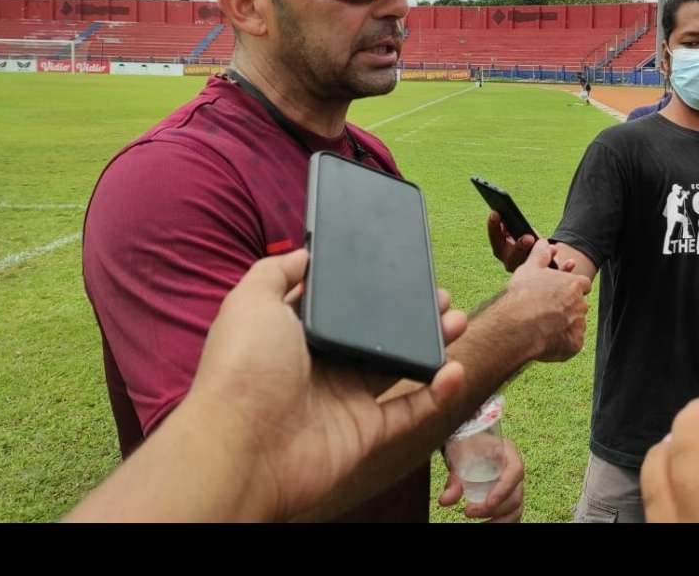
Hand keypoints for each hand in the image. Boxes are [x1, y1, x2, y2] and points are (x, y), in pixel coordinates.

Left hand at [189, 249, 468, 520]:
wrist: (243, 446)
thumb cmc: (242, 369)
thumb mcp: (251, 300)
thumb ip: (277, 270)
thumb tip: (305, 252)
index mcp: (295, 334)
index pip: (340, 307)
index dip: (370, 288)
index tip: (400, 270)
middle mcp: (321, 365)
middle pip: (376, 335)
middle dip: (410, 314)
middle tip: (440, 296)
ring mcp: (345, 399)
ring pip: (398, 367)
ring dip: (431, 345)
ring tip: (456, 321)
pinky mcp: (365, 431)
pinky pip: (409, 410)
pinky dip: (437, 392)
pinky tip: (454, 369)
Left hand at [439, 438, 523, 521]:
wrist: (468, 446)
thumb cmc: (467, 446)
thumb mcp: (459, 456)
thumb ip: (454, 478)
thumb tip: (445, 500)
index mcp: (508, 452)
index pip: (515, 470)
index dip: (504, 489)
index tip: (488, 502)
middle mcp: (515, 470)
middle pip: (516, 494)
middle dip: (495, 508)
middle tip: (469, 512)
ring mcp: (514, 486)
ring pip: (517, 507)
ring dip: (500, 520)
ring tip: (480, 525)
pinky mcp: (509, 498)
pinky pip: (512, 513)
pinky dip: (501, 521)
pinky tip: (486, 524)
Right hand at [486, 211, 576, 273]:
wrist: (544, 266)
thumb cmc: (531, 242)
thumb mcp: (524, 231)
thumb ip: (518, 226)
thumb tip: (512, 213)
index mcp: (504, 251)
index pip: (496, 241)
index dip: (494, 228)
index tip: (495, 212)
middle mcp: (512, 265)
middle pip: (512, 258)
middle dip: (519, 247)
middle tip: (528, 238)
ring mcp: (528, 277)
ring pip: (533, 270)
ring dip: (542, 258)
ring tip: (552, 249)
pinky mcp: (546, 284)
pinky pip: (554, 278)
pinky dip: (563, 270)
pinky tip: (571, 261)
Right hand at [501, 239, 591, 361]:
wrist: (518, 325)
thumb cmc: (524, 294)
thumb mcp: (530, 267)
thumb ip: (540, 254)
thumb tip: (543, 242)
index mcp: (574, 284)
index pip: (582, 284)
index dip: (571, 287)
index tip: (559, 291)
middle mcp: (581, 305)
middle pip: (578, 305)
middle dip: (566, 307)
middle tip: (546, 309)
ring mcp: (579, 326)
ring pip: (575, 325)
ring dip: (564, 325)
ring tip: (542, 326)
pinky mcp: (574, 345)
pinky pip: (571, 344)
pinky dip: (562, 343)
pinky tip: (546, 339)